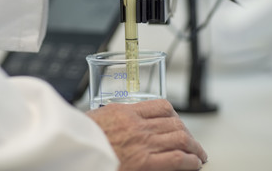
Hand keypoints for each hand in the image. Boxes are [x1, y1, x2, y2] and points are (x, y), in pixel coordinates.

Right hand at [86, 100, 207, 170]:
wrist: (73, 150)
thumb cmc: (79, 137)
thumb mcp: (96, 118)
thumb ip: (113, 118)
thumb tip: (117, 122)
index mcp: (125, 112)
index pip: (161, 107)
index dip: (175, 115)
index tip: (177, 122)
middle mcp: (138, 125)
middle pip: (174, 123)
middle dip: (187, 133)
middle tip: (192, 141)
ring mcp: (144, 144)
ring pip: (181, 139)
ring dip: (194, 147)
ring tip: (198, 154)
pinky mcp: (146, 163)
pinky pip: (177, 159)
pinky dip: (191, 161)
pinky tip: (194, 163)